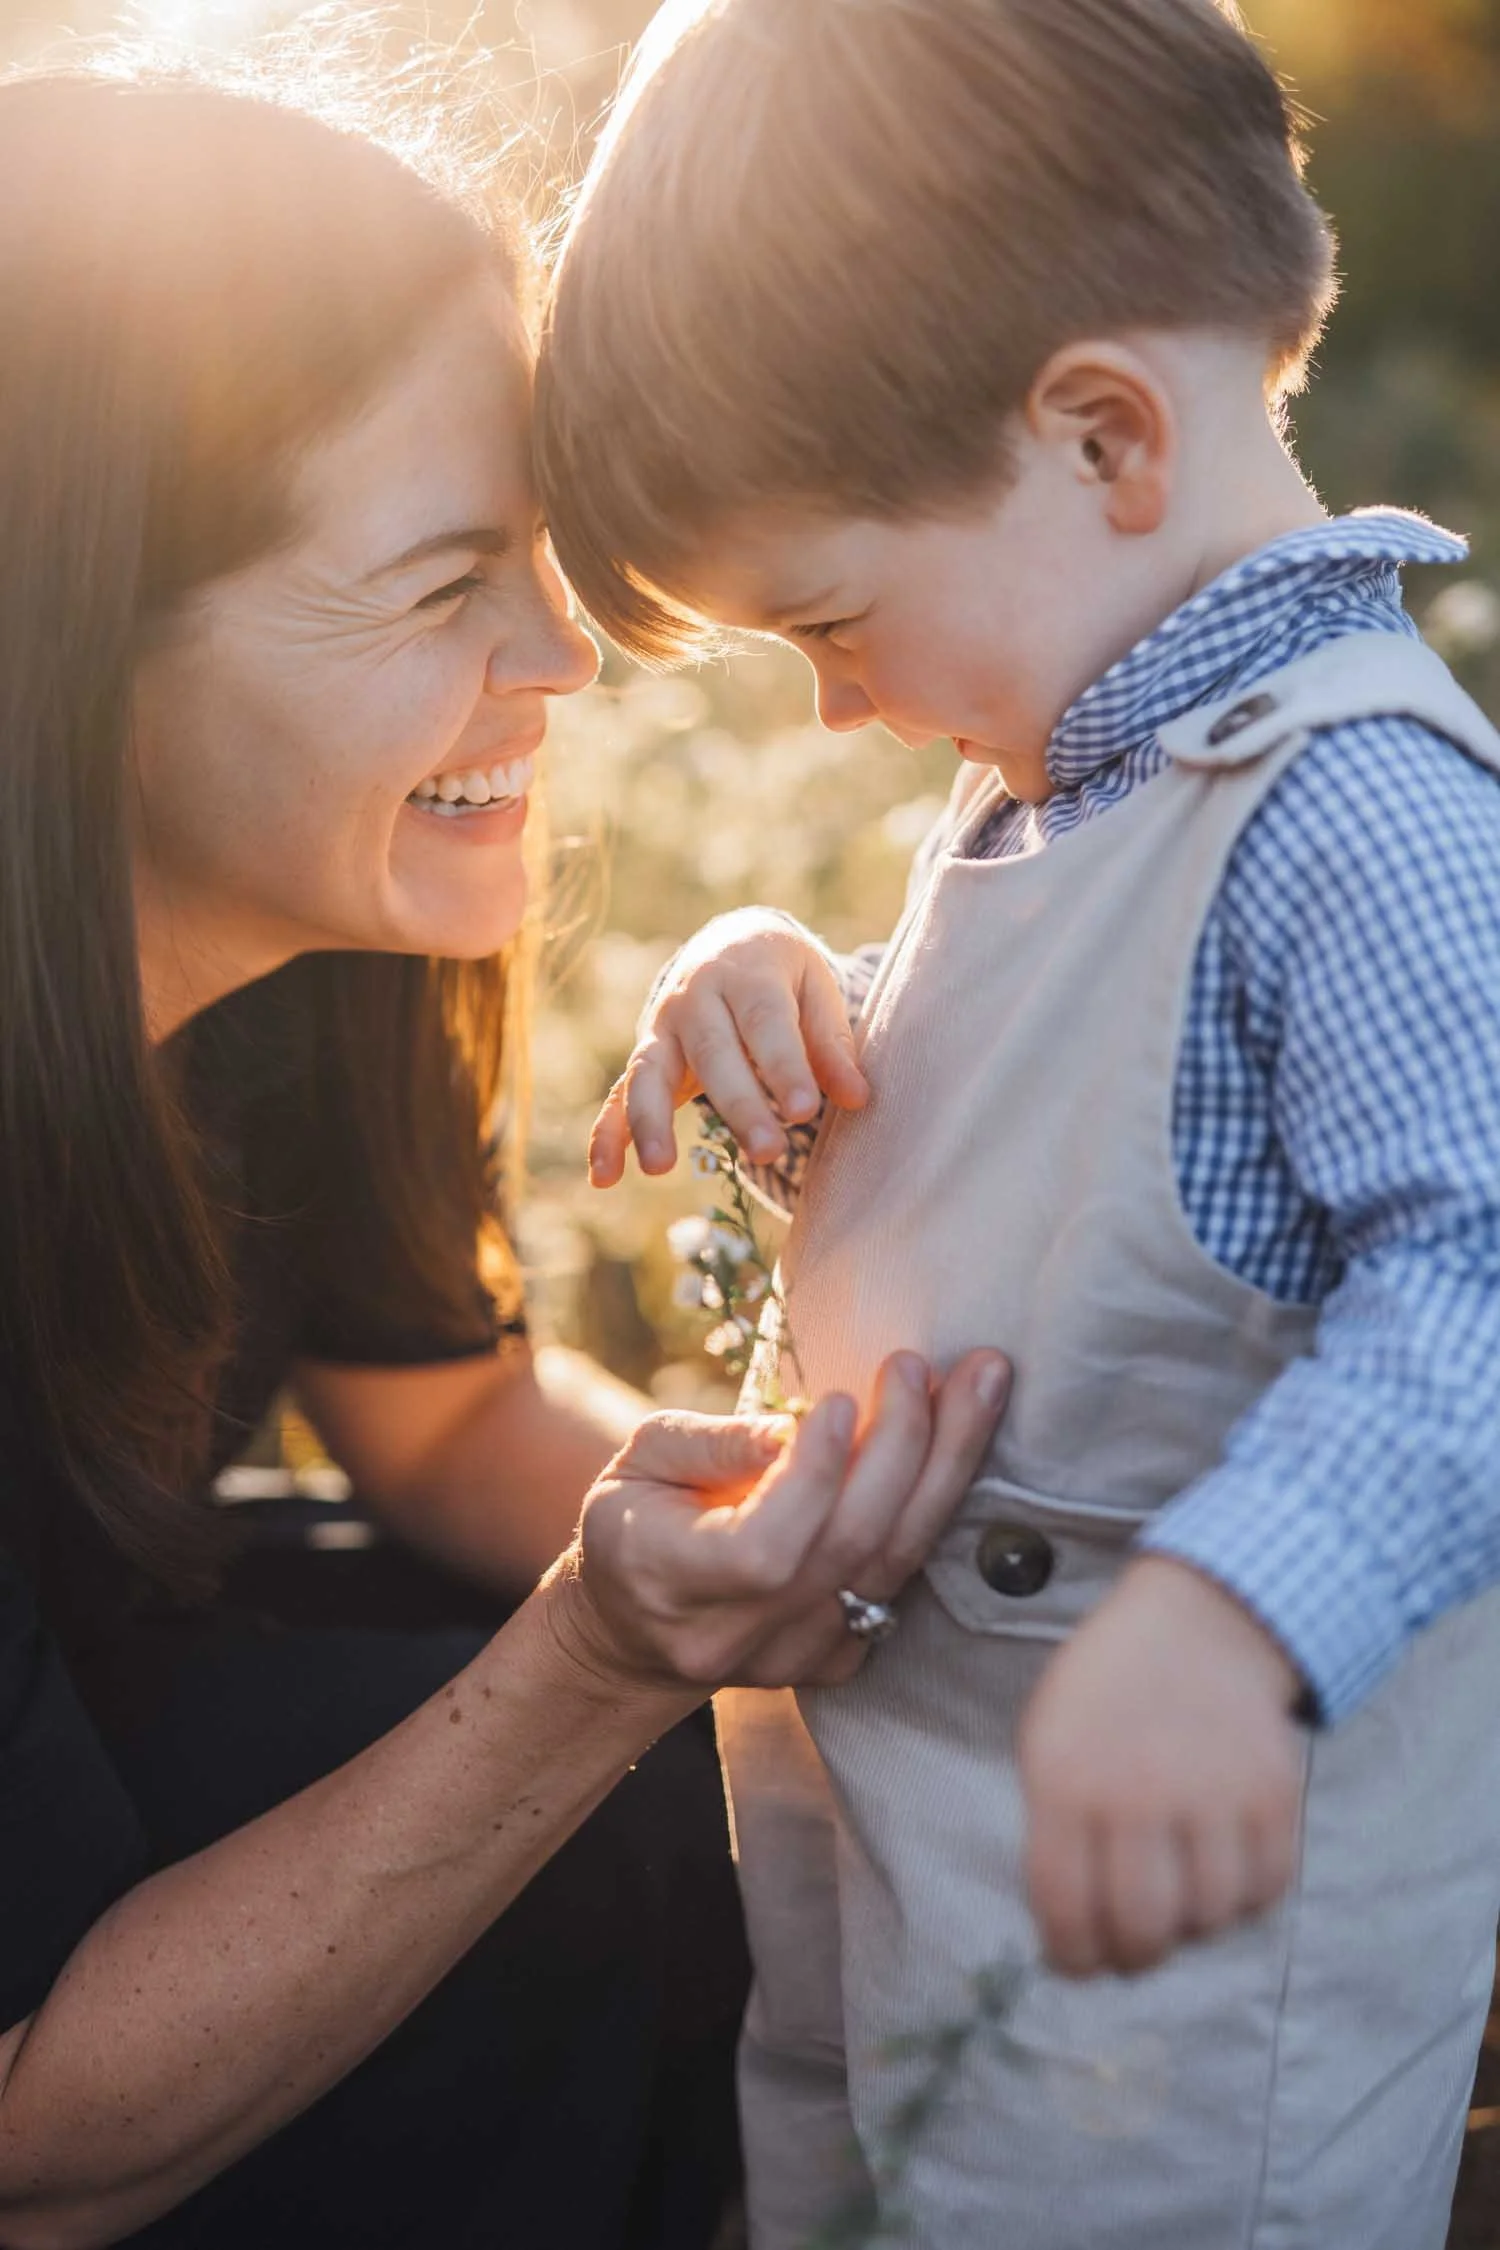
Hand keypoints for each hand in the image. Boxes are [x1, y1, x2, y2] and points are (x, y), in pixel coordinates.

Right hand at [555, 1348, 1009, 1690]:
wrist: (633, 1630)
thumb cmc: (634, 1519)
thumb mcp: (642, 1459)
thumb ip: (714, 1444)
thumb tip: (793, 1427)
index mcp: (670, 1580)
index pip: (764, 1549)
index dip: (813, 1477)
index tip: (840, 1398)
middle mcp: (734, 1635)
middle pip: (847, 1550)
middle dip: (899, 1449)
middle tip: (921, 1367)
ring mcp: (792, 1658)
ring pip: (891, 1566)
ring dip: (945, 1468)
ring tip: (982, 1385)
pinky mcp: (834, 1661)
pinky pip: (902, 1581)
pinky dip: (937, 1507)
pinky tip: (962, 1440)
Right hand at [589, 909, 869, 1185]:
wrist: (729, 942)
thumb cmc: (782, 977)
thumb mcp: (815, 992)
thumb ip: (832, 1046)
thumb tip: (857, 1097)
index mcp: (745, 974)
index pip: (765, 1022)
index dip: (785, 1066)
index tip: (807, 1110)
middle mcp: (694, 998)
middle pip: (713, 1053)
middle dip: (739, 1104)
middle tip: (769, 1150)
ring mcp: (662, 1029)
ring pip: (649, 1073)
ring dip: (651, 1121)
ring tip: (659, 1168)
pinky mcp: (644, 1058)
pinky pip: (618, 1096)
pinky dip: (607, 1136)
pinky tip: (604, 1178)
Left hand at [1018, 1557, 1305, 1977]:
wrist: (1199, 1623)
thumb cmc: (1109, 1692)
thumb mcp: (1049, 1740)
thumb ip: (1054, 1829)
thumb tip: (1071, 1930)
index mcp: (1066, 1779)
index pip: (1064, 1907)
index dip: (1070, 1957)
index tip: (1076, 1964)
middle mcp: (1141, 1792)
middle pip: (1142, 1929)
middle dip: (1132, 1957)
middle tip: (1131, 1949)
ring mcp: (1213, 1794)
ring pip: (1208, 1920)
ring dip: (1190, 1927)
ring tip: (1177, 1896)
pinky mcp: (1274, 1796)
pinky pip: (1264, 1892)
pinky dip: (1243, 1901)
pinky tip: (1220, 1872)